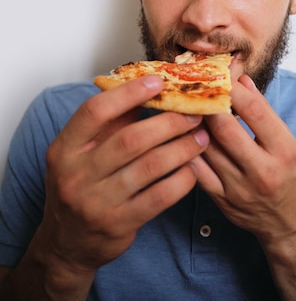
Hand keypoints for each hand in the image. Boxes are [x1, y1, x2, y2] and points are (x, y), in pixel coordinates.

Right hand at [37, 75, 209, 275]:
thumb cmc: (79, 184)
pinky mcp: (119, 224)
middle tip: (193, 113)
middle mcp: (77, 174)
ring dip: (182, 148)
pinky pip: (160, 197)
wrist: (66, 243)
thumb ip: (110, 124)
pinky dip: (182, 180)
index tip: (158, 82)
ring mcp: (97, 202)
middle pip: (130, 139)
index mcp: (65, 148)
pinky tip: (193, 168)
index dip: (128, 93)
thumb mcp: (80, 152)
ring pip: (150, 166)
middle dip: (168, 122)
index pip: (95, 111)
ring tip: (201, 137)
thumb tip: (148, 91)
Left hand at [190, 75, 295, 248]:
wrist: (289, 223)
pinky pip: (196, 169)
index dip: (235, 89)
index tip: (224, 76)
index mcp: (284, 152)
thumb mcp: (289, 143)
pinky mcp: (221, 201)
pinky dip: (188, 148)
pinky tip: (183, 134)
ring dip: (195, 122)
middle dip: (209, 103)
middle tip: (200, 88)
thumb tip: (241, 82)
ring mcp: (239, 189)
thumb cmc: (291, 176)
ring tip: (188, 105)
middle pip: (225, 128)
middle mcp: (262, 171)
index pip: (256, 112)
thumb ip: (264, 113)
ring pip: (206, 146)